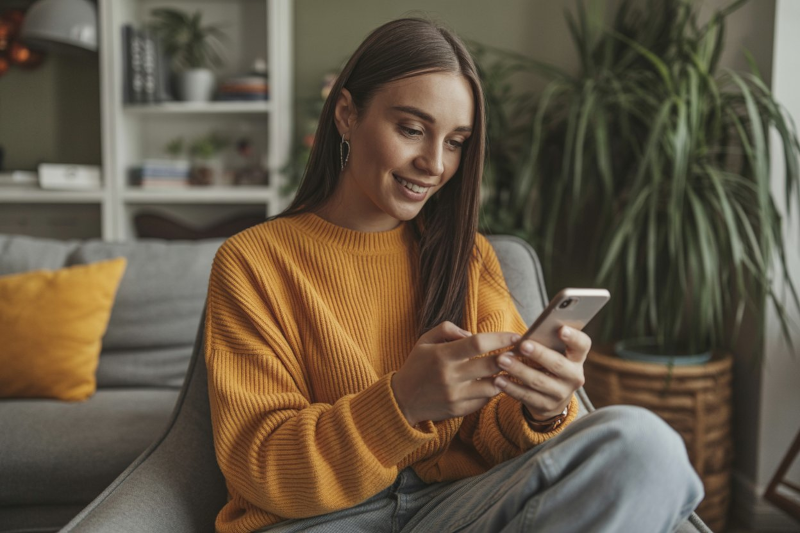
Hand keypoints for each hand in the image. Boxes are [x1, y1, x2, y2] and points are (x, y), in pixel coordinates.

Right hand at [391, 321, 519, 425]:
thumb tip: (472, 333)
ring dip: (504, 376)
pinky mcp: (460, 411)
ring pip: (493, 385)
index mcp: (442, 356)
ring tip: (510, 367)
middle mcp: (450, 377)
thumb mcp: (425, 340)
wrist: (402, 400)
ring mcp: (456, 396)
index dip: (500, 339)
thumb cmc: (416, 366)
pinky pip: (485, 399)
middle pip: (491, 365)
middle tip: (522, 352)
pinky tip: (493, 382)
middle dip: (511, 357)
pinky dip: (492, 390)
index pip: (478, 343)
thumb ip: (448, 329)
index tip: (516, 336)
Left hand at [494, 326, 589, 420]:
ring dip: (519, 370)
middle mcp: (574, 376)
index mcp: (577, 357)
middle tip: (522, 345)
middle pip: (558, 364)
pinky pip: (527, 396)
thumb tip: (528, 333)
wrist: (552, 396)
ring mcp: (562, 393)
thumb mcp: (554, 352)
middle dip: (539, 354)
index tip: (561, 329)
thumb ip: (546, 342)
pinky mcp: (547, 406)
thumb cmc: (549, 363)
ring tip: (502, 360)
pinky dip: (511, 387)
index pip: (582, 344)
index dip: (573, 337)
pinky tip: (499, 380)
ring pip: (539, 381)